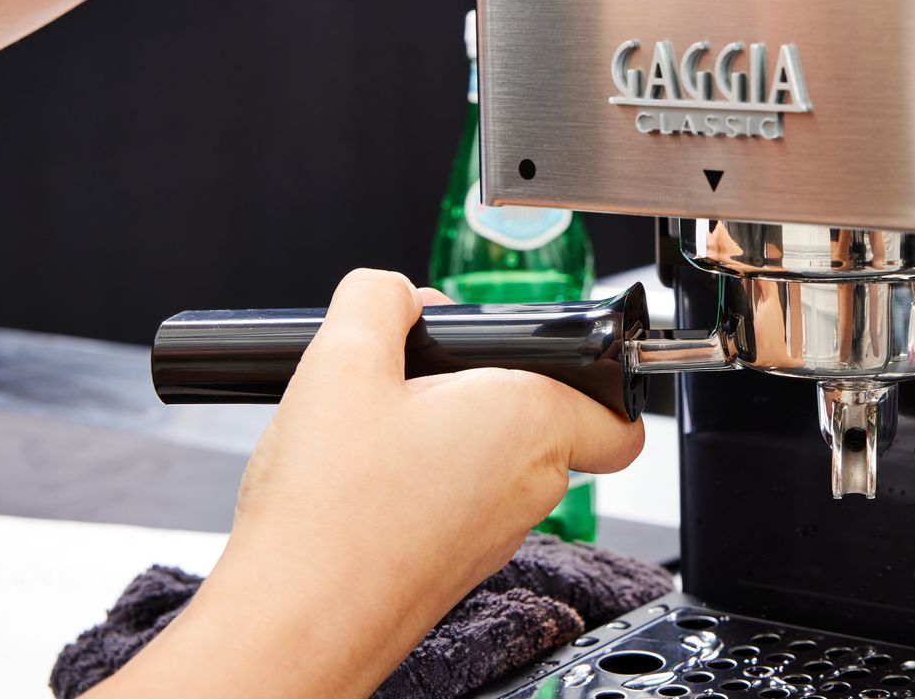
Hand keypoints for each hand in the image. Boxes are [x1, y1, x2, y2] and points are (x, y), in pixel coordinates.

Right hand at [93, 268, 643, 698]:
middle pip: (542, 423)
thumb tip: (393, 293)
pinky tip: (361, 480)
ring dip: (449, 438)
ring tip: (375, 429)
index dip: (597, 379)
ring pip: (497, 468)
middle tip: (418, 374)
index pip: (618, 413)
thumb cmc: (333, 508)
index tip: (556, 359)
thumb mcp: (341, 358)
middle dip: (485, 389)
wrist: (296, 622)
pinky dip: (423, 486)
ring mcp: (496, 536)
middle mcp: (530, 486)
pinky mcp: (454, 570)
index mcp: (531, 423)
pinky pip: (459, 509)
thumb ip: (377, 299)